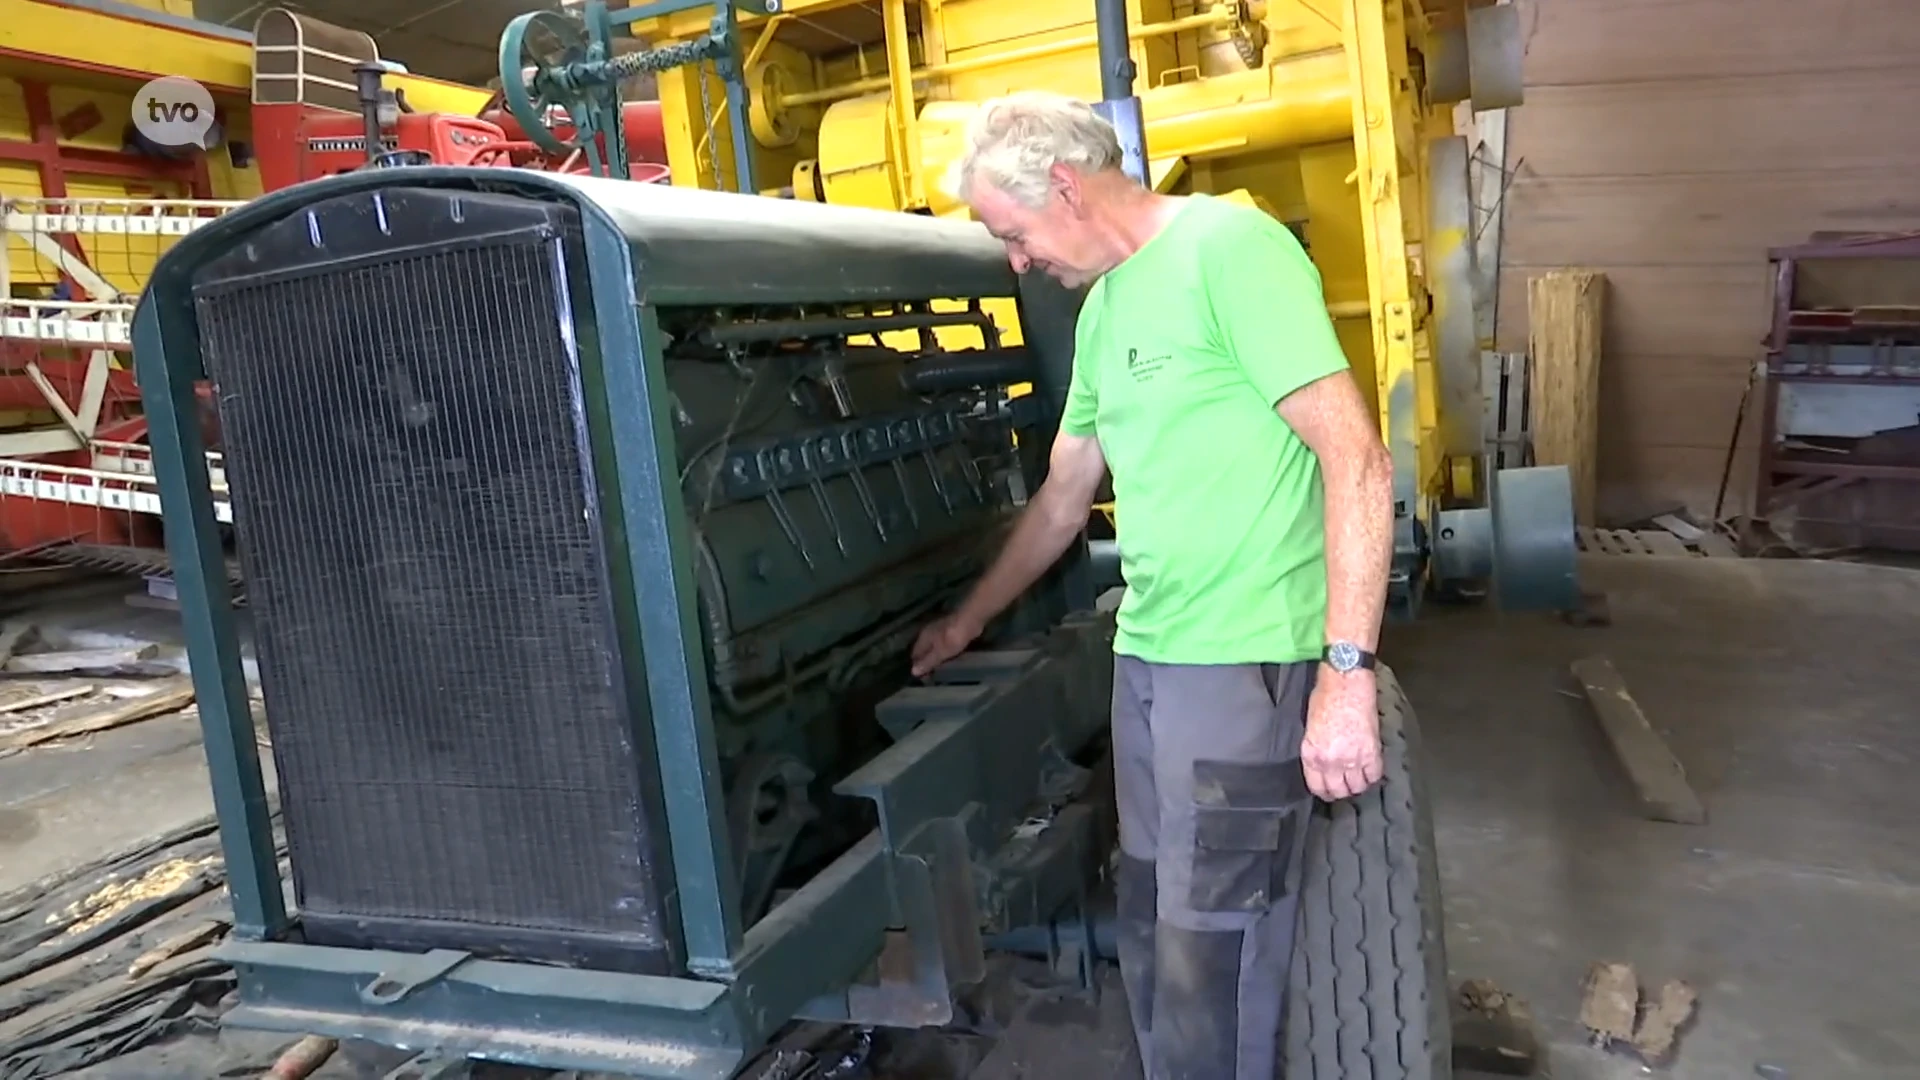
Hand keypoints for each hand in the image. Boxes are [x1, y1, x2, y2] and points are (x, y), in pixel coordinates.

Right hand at [910, 612, 982, 677]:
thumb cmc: (954, 637)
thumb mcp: (940, 652)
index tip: (924, 679)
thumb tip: (913, 671)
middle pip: (923, 651)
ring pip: (933, 647)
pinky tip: (949, 658)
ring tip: (941, 670)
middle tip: (933, 676)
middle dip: (926, 662)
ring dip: (935, 657)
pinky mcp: (950, 631)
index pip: (914, 655)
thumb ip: (927, 662)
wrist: (971, 620)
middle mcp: (928, 633)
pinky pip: (943, 644)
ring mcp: (939, 630)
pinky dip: (944, 652)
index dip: (918, 667)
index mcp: (923, 638)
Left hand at [1301, 670, 1383, 800]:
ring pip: (1357, 787)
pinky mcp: (1371, 753)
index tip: (1329, 790)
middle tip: (1345, 786)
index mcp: (1311, 755)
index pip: (1317, 787)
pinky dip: (1372, 775)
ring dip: (1357, 785)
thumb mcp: (1310, 727)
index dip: (1324, 792)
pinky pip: (1374, 776)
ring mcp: (1352, 759)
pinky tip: (1370, 769)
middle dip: (1341, 791)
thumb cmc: (1326, 697)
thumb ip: (1314, 748)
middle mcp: (1330, 762)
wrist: (1346, 682)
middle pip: (1338, 791)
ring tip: (1358, 778)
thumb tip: (1321, 761)